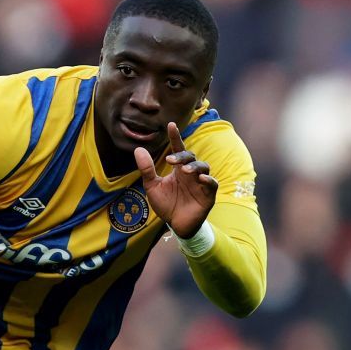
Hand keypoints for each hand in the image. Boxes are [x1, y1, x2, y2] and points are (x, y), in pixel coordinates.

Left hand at [138, 121, 216, 238]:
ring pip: (203, 167)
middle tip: (171, 161)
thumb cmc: (166, 204)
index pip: (178, 149)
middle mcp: (190, 173)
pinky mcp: (208, 195)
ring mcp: (201, 183)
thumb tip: (138, 149)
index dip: (175, 137)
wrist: (175, 224)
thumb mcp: (152, 186)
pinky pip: (212, 184)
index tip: (171, 125)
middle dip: (182, 156)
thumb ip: (147, 169)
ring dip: (194, 166)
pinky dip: (208, 180)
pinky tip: (201, 179)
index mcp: (178, 169)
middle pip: (191, 157)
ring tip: (184, 171)